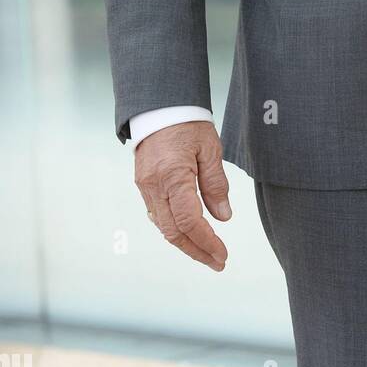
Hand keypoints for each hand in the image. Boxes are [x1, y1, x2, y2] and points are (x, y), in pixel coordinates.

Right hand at [135, 120, 230, 270]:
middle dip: (196, 251)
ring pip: (163, 226)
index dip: (207, 242)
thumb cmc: (187, 123)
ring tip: (207, 252)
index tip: (222, 255)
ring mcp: (145, 186)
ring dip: (185, 243)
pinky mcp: (143, 184)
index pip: (189, 222)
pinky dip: (173, 227)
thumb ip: (216, 184)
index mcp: (173, 176)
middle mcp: (154, 186)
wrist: (159, 105)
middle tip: (217, 262)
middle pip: (173, 232)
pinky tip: (188, 232)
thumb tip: (223, 217)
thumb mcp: (210, 149)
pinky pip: (156, 214)